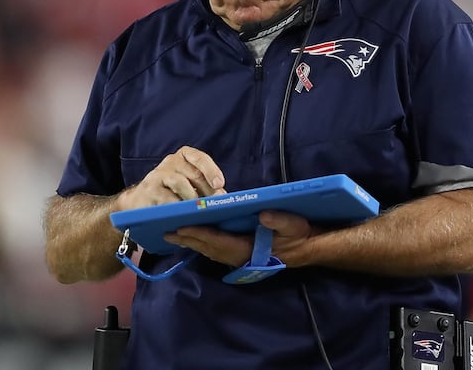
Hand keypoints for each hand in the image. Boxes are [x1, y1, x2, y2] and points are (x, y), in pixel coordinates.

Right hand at [115, 146, 226, 210]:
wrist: (142, 200)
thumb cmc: (172, 192)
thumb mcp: (190, 184)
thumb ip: (206, 187)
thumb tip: (223, 196)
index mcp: (183, 157)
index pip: (199, 158)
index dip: (211, 170)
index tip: (220, 184)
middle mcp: (171, 162)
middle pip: (193, 173)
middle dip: (207, 190)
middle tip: (214, 205)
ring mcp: (158, 174)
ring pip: (180, 182)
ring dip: (192, 198)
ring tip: (197, 210)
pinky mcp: (149, 189)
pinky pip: (166, 197)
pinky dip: (177, 206)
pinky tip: (182, 214)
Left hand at [164, 210, 318, 267]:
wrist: (307, 248)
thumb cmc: (299, 235)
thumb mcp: (294, 225)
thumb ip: (280, 220)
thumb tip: (263, 215)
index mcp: (249, 248)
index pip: (218, 241)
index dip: (199, 234)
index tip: (181, 227)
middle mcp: (239, 255)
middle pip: (208, 247)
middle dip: (187, 240)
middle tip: (165, 232)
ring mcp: (239, 257)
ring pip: (209, 251)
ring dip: (191, 243)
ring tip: (173, 235)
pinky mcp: (240, 254)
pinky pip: (215, 250)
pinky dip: (202, 245)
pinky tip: (192, 239)